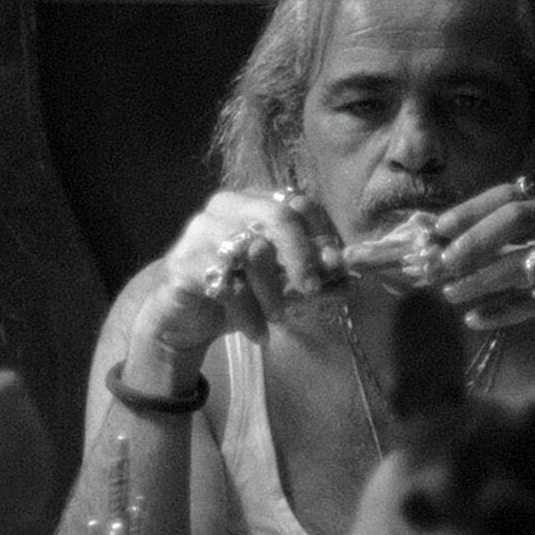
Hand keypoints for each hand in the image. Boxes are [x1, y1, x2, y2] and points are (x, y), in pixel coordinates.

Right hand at [135, 187, 344, 351]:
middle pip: (278, 215)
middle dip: (302, 255)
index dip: (323, 234)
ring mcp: (201, 229)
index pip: (301, 202)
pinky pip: (227, 284)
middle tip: (312, 289)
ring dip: (273, 291)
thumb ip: (315, 281)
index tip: (335, 268)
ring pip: (253, 250)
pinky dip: (249, 313)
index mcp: (257, 202)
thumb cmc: (239, 293)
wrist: (184, 317)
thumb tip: (351, 283)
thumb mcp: (283, 288)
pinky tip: (258, 333)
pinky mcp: (184, 261)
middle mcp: (228, 205)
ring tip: (279, 318)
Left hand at [431, 177, 534, 379]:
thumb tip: (447, 243)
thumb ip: (511, 240)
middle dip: (473, 241)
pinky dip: (503, 311)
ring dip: (481, 279)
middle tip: (440, 264)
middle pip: (518, 218)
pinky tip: (476, 319)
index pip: (511, 194)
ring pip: (525, 263)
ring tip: (450, 294)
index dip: (471, 210)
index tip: (436, 230)